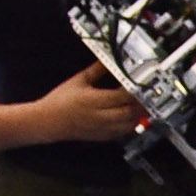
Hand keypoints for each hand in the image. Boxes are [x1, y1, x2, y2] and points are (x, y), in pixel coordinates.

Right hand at [31, 65, 147, 144]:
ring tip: (144, 105)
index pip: (121, 96)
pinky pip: (122, 132)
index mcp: (93, 100)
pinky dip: (131, 124)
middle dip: (141, 104)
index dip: (134, 90)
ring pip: (129, 124)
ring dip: (139, 115)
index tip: (141, 82)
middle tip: (148, 95)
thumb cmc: (60, 100)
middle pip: (129, 112)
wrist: (47, 122)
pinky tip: (133, 116)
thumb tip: (110, 59)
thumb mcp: (78, 80)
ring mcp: (102, 128)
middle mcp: (99, 116)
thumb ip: (97, 70)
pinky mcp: (102, 137)